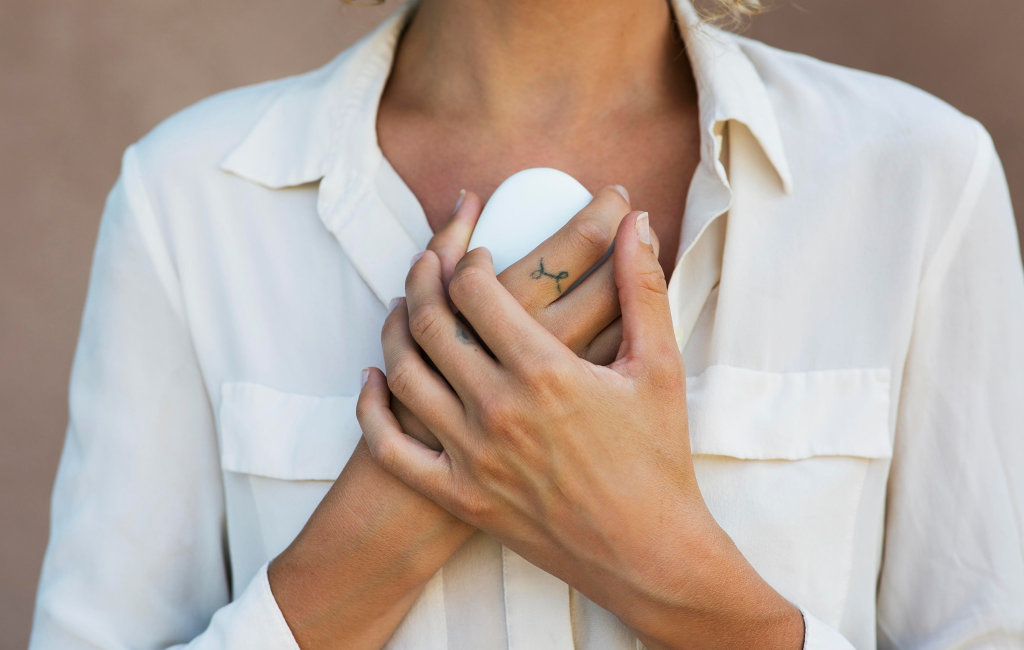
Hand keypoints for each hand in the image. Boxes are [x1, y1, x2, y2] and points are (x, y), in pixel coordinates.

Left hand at [358, 212, 803, 649]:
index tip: (474, 250)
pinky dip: (372, 407)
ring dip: (395, 330)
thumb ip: (642, 287)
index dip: (465, 257)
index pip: (476, 290)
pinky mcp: (459, 494)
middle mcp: (498, 410)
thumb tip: (637, 222)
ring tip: (403, 308)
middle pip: (431, 324)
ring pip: (405, 374)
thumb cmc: (658, 458)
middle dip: (423, 280)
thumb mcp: (658, 366)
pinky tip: (375, 377)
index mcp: (545, 371)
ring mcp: (472, 456)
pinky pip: (391, 448)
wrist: (648, 554)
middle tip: (428, 263)